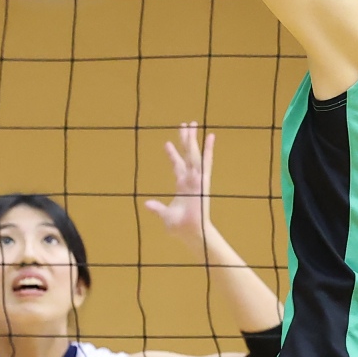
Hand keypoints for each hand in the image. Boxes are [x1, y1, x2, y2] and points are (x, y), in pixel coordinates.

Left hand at [144, 123, 215, 253]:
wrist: (191, 233)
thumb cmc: (180, 227)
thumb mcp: (165, 216)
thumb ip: (157, 209)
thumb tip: (147, 204)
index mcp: (182, 186)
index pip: (177, 165)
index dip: (172, 154)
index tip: (167, 143)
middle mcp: (190, 179)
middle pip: (187, 154)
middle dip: (185, 139)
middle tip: (183, 124)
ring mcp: (197, 178)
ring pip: (194, 154)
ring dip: (193, 139)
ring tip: (192, 124)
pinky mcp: (203, 180)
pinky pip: (205, 162)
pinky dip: (208, 149)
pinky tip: (211, 136)